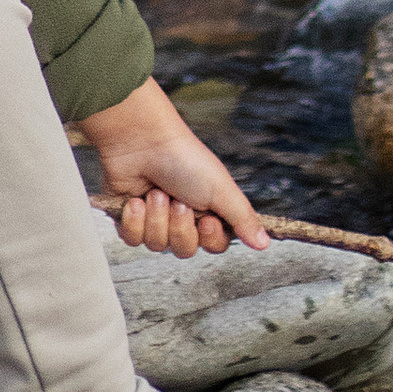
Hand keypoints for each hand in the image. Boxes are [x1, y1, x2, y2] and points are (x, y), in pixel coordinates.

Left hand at [76, 79, 271, 257]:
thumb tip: (265, 245)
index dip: (208, 236)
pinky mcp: (127, 218)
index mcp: (206, 209)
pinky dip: (134, 220)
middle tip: (176, 199)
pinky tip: (135, 200)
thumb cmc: (184, 159)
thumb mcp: (220, 188)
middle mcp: (181, 217)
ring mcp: (153, 218)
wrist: (141, 141)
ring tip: (155, 191)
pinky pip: (132, 240)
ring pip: (157, 246)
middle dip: (179, 226)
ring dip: (156, 217)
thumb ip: (243, 219)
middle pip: (184, 250)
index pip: (213, 245)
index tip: (205, 217)